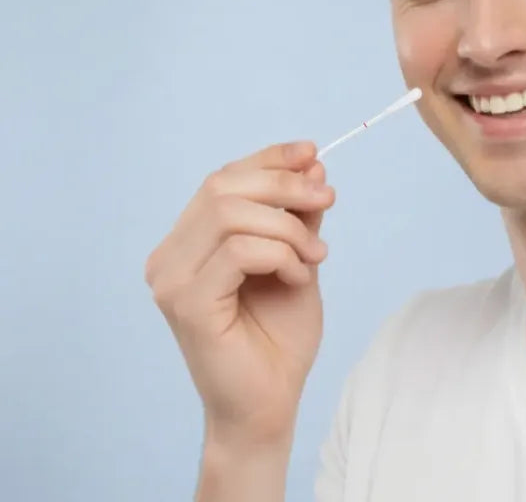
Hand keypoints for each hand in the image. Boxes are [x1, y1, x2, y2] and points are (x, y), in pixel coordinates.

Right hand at [145, 141, 334, 448]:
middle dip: (283, 185)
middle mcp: (168, 255)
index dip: (268, 159)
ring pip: (230, 214)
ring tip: (317, 254)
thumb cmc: (278, 336)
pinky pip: (238, 250)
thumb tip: (312, 162)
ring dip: (288, 227)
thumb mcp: (297, 258)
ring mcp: (170, 279)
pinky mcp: (184, 302)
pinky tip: (298, 278)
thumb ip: (297, 214)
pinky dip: (280, 255)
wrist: (269, 402)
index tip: (312, 152)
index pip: (222, 179)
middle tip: (328, 198)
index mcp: (188, 241)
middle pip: (223, 187)